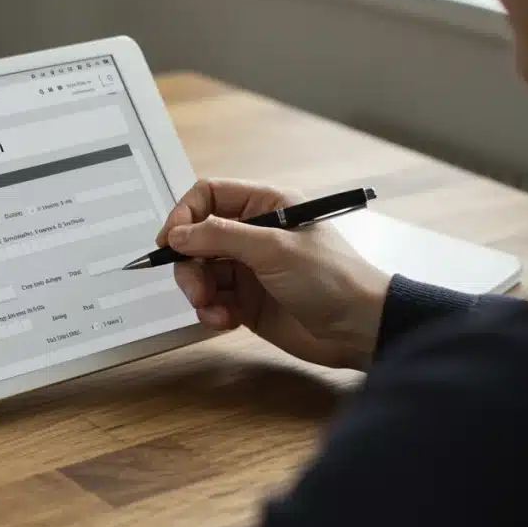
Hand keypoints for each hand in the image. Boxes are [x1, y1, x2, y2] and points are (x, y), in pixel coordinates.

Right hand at [158, 179, 391, 368]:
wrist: (358, 330)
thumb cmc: (330, 278)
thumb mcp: (273, 249)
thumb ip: (220, 237)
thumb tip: (177, 234)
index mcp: (265, 206)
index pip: (209, 196)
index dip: (184, 215)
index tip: (169, 242)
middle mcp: (253, 233)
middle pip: (197, 238)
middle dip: (189, 264)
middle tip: (195, 288)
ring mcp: (248, 268)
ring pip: (200, 272)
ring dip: (198, 291)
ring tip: (212, 308)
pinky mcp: (246, 301)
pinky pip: (211, 300)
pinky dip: (211, 311)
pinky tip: (226, 321)